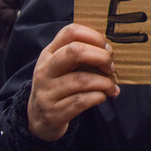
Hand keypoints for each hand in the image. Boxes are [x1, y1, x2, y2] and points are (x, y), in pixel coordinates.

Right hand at [27, 23, 118, 141]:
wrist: (39, 119)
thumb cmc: (59, 86)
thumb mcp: (62, 66)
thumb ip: (81, 55)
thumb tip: (110, 50)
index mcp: (49, 53)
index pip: (70, 32)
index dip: (93, 36)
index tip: (106, 47)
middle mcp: (45, 70)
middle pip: (75, 52)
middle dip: (100, 57)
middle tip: (111, 66)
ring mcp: (47, 92)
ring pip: (81, 80)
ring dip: (104, 82)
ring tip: (111, 86)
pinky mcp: (54, 112)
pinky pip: (81, 101)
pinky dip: (98, 97)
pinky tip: (103, 96)